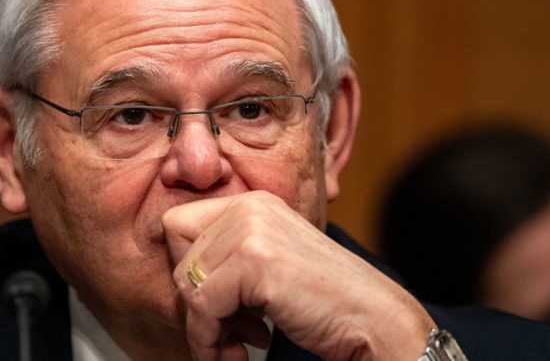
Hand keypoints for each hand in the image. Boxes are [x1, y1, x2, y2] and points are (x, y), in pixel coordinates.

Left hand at [163, 191, 434, 360]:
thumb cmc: (326, 300)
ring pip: (185, 282)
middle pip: (176, 253)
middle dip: (194, 302)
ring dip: (204, 328)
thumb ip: (230, 259)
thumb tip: (179, 284)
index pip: (178, 225)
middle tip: (225, 334)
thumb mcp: (271, 263)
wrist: (373, 317)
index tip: (213, 307)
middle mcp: (250, 207)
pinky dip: (211, 339)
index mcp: (254, 203)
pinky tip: (241, 351)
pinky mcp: (256, 260)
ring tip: (235, 347)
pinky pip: (202, 305)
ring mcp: (252, 230)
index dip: (187, 270)